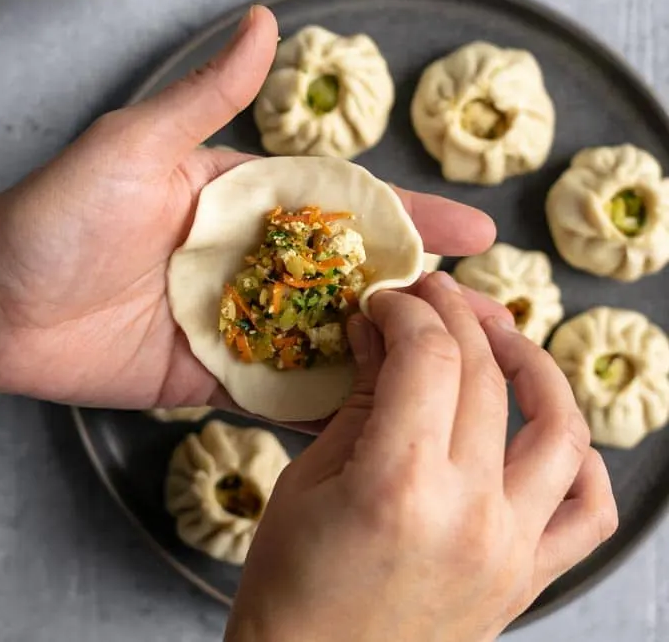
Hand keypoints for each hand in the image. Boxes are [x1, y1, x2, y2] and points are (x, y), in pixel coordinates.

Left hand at [0, 8, 495, 408]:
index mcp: (245, 199)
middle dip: (422, 299)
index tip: (476, 231)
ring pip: (330, 340)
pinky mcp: (210, 376)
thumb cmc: (56, 212)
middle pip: (353, 280)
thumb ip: (207, 95)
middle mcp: (252, 260)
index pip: (347, 207)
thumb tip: (265, 21)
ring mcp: (237, 322)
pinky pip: (282, 393)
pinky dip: (330, 406)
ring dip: (391, 356)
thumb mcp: (137, 143)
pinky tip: (384, 421)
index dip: (412, 218)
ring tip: (460, 378)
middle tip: (491, 319)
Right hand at [225, 274, 617, 641]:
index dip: (408, 308)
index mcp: (399, 485)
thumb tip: (378, 328)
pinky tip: (547, 431)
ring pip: (561, 430)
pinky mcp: (528, 579)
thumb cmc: (292, 585)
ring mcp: (510, 550)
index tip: (388, 298)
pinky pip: (589, 512)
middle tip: (431, 295)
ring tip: (501, 339)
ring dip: (535, 366)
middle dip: (456, 315)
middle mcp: (469, 514)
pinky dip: (582, 461)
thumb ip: (359, 396)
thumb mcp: (308, 477)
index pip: (429, 355)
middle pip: (485, 375)